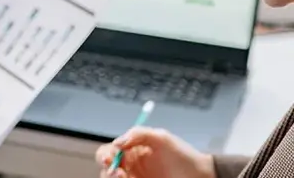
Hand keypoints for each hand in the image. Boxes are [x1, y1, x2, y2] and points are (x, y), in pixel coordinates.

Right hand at [95, 127, 215, 177]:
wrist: (203, 176)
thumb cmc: (184, 156)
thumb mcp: (161, 137)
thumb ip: (137, 134)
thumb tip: (117, 143)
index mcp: (132, 150)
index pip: (110, 151)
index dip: (105, 155)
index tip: (108, 160)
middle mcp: (131, 166)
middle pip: (107, 168)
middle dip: (108, 171)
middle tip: (119, 174)